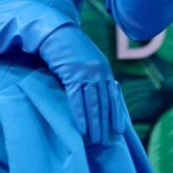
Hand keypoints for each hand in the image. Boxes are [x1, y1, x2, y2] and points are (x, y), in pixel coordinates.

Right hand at [37, 25, 127, 145]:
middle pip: (103, 102)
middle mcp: (99, 71)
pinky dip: (80, 114)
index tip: (118, 130)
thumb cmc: (67, 46)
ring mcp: (86, 72)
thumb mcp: (86, 60)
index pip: (112, 96)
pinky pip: (77, 98)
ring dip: (94, 123)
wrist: (54, 31)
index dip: (115, 114)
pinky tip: (82, 127)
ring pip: (92, 103)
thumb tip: (96, 94)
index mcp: (104, 68)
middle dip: (105, 123)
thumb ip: (93, 74)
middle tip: (105, 141)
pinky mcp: (72, 73)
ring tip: (95, 139)